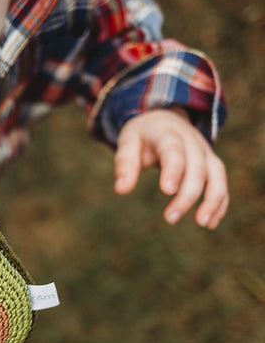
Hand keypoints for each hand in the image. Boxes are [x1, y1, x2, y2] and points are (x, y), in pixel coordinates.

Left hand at [113, 107, 227, 228]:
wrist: (163, 118)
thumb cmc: (142, 135)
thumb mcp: (128, 142)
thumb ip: (124, 163)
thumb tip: (121, 189)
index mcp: (167, 133)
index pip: (174, 149)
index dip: (173, 169)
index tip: (167, 191)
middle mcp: (191, 141)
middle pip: (196, 167)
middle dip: (187, 194)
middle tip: (170, 218)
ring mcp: (204, 151)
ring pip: (215, 174)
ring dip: (213, 199)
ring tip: (203, 223)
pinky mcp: (211, 163)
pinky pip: (221, 182)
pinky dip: (220, 202)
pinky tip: (210, 223)